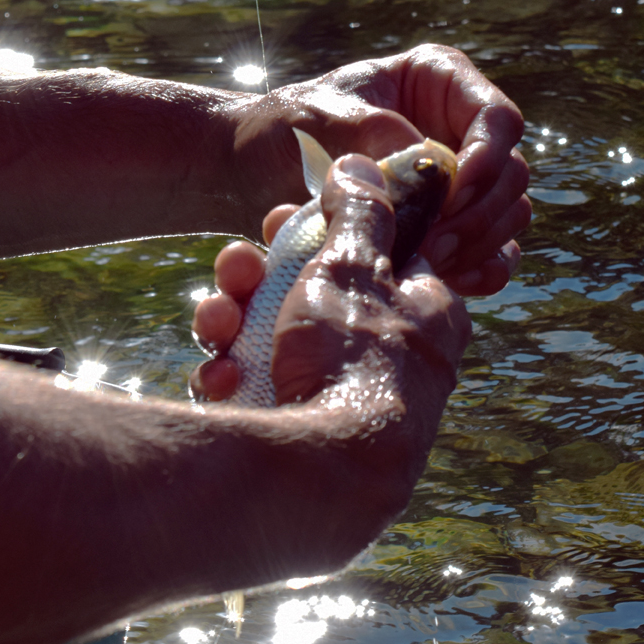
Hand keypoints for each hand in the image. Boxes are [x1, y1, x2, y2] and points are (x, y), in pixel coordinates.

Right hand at [192, 155, 470, 423]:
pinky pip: (265, 389)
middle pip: (316, 298)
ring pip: (279, 341)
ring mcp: (348, 400)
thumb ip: (360, 214)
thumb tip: (363, 164)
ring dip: (237, 324)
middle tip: (236, 268)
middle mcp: (392, 358)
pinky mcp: (307, 434)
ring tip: (217, 323)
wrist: (327, 479)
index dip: (322, 234)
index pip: (375, 256)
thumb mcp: (354, 270)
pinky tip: (221, 377)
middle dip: (261, 279)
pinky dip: (239, 376)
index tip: (283, 225)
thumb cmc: (353, 361)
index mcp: (425, 313)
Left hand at [226, 44, 529, 295]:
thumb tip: (431, 164)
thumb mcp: (318, 118)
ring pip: (504, 216)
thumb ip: (372, 134)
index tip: (448, 194)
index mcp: (438, 83)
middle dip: (477, 213)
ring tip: (423, 263)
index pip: (498, 120)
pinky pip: (487, 253)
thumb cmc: (282, 130)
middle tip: (430, 245)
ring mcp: (456, 182)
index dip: (486, 159)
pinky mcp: (445, 227)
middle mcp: (458, 130)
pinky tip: (440, 280)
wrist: (251, 172)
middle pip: (510, 175)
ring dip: (475, 245)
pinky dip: (476, 270)